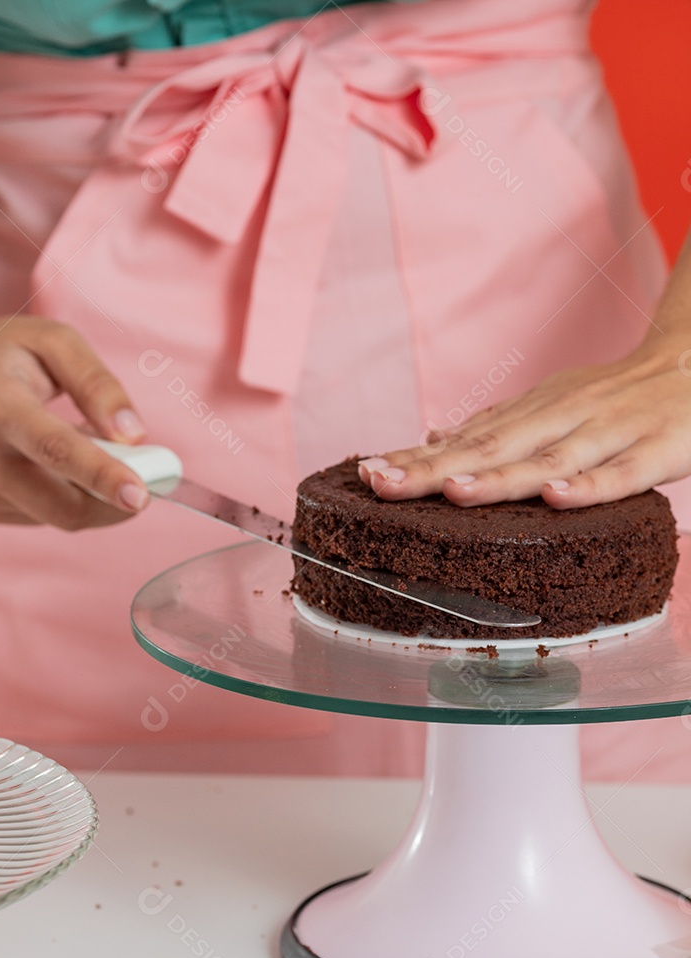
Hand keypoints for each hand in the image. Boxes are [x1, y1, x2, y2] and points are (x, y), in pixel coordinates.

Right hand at [0, 309, 148, 527]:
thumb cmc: (4, 352)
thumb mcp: (53, 343)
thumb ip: (97, 384)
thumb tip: (133, 434)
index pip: (56, 448)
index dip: (102, 476)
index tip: (139, 496)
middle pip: (59, 504)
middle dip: (111, 507)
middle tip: (143, 489)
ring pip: (54, 515)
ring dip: (88, 495)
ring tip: (84, 452)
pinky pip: (40, 516)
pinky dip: (63, 496)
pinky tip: (55, 465)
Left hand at [358, 330, 690, 508]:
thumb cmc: (618, 397)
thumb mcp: (553, 403)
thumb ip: (499, 425)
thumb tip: (435, 438)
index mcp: (534, 412)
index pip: (465, 440)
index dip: (415, 458)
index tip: (365, 473)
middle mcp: (562, 420)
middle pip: (491, 449)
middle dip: (433, 469)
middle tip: (380, 483)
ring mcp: (607, 435)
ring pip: (548, 460)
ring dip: (499, 478)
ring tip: (452, 491)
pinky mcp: (653, 452)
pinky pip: (619, 475)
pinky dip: (588, 487)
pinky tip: (554, 498)